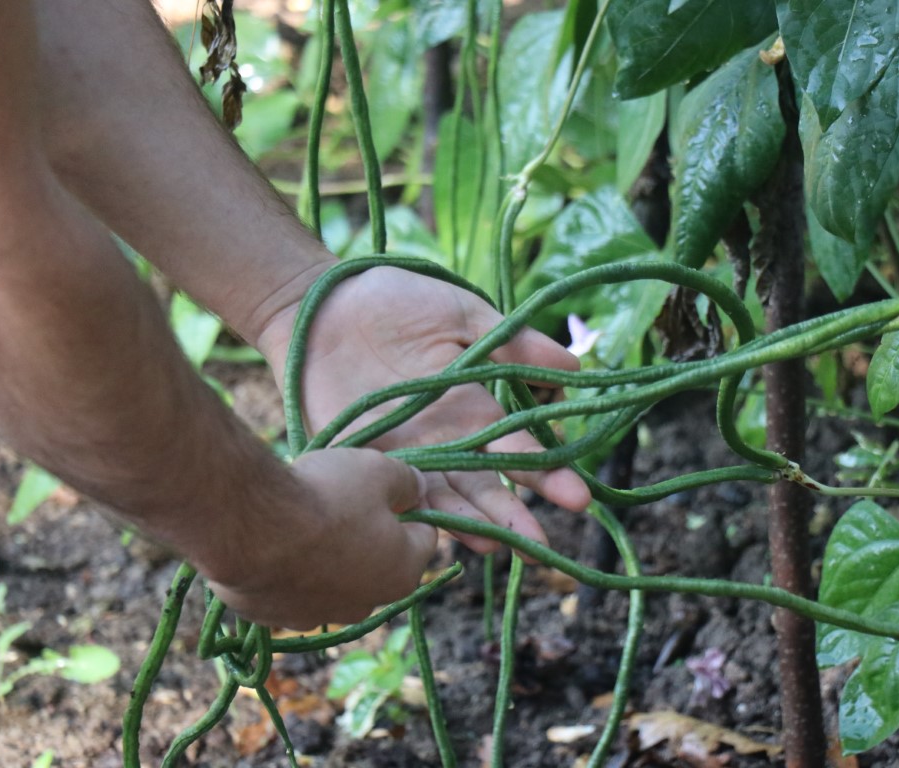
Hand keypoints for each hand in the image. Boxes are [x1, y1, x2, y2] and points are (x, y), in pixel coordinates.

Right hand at [206, 448, 436, 629]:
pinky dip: (286, 569)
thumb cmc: (326, 496)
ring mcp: (317, 615)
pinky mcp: (274, 617)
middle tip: (341, 501)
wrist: (249, 526)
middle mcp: (364, 605)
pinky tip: (271, 542)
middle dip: (367, 534)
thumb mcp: (378, 470)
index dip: (410, 506)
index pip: (424, 536)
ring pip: (332, 579)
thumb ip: (407, 481)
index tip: (389, 486)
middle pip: (377, 562)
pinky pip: (290, 589)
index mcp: (402, 573)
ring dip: (326, 555)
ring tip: (301, 520)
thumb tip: (417, 489)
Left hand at [257, 265, 591, 553]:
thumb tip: (573, 368)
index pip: (520, 447)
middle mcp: (449, 441)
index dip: (547, 472)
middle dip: (517, 516)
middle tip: (543, 548)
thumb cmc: (396, 301)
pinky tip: (442, 537)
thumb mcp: (463, 316)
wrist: (321, 305)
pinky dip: (419, 517)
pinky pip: (396, 495)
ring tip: (501, 551)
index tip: (577, 497)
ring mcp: (408, 456)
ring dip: (475, 527)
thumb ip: (515, 343)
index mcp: (478, 408)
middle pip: (488, 486)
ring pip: (448, 500)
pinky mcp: (365, 462)